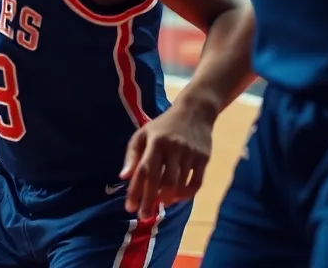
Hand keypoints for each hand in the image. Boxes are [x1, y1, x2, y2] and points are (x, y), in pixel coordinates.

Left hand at [120, 100, 214, 219]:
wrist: (194, 112)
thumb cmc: (163, 125)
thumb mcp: (143, 134)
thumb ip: (132, 155)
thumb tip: (124, 177)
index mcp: (155, 142)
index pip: (144, 171)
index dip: (136, 190)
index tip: (129, 207)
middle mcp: (173, 148)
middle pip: (162, 181)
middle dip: (151, 201)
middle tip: (144, 215)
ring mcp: (190, 154)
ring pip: (178, 184)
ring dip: (168, 198)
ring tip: (160, 205)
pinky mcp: (204, 158)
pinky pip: (196, 183)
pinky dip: (186, 194)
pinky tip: (177, 198)